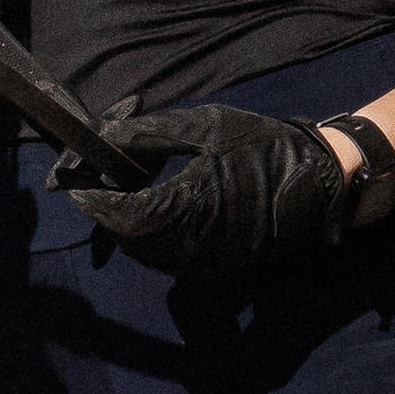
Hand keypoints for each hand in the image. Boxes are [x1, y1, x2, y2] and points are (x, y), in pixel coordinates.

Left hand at [54, 103, 365, 278]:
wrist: (322, 181)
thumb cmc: (265, 146)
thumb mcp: (206, 126)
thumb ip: (151, 135)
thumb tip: (109, 139)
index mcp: (188, 207)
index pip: (121, 213)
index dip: (93, 200)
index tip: (72, 184)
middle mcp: (191, 244)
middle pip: (127, 237)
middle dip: (106, 211)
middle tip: (96, 181)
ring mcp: (205, 261)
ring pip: (145, 252)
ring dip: (126, 226)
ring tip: (121, 192)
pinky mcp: (216, 266)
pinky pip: (168, 257)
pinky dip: (149, 237)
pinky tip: (150, 210)